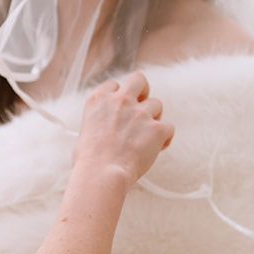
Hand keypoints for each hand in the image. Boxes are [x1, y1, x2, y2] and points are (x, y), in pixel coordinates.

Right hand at [74, 73, 172, 188]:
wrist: (101, 174)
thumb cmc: (88, 161)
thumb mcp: (84, 132)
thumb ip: (98, 122)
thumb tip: (104, 131)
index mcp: (99, 99)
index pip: (114, 85)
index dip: (118, 96)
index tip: (119, 108)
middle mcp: (120, 100)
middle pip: (138, 79)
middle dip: (143, 91)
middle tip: (141, 106)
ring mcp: (140, 113)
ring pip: (157, 104)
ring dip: (154, 117)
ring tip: (147, 136)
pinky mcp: (157, 128)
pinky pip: (169, 128)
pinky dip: (165, 138)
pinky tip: (157, 147)